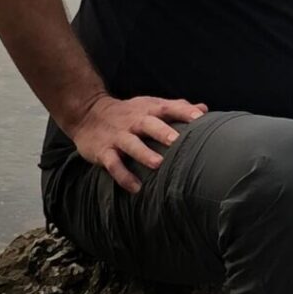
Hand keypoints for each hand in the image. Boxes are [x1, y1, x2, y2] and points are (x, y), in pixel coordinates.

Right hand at [69, 94, 207, 193]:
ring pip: (131, 144)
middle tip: (176, 141)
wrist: (88, 113)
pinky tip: (136, 188)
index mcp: (148, 109)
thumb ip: (177, 107)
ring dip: (144, 154)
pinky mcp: (104, 151)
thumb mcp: (151, 105)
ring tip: (158, 164)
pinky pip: (113, 164)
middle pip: (149, 124)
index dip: (184, 111)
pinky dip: (124, 176)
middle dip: (163, 132)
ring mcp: (118, 136)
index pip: (168, 107)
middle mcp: (134, 121)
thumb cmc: (130, 113)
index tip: (200, 117)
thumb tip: (204, 108)